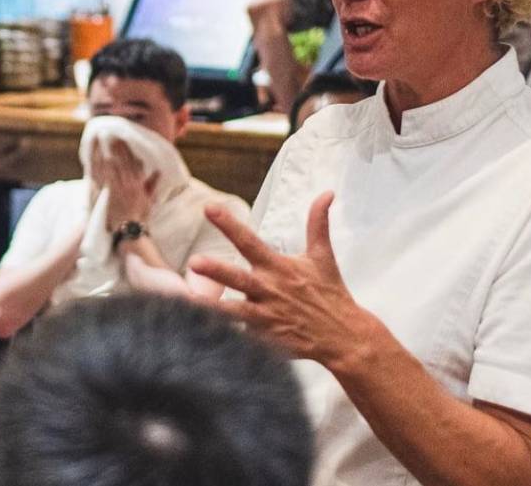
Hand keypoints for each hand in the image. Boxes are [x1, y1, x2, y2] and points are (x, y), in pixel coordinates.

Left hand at [90, 139, 158, 229]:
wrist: (130, 228)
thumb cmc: (140, 214)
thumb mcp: (150, 197)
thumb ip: (153, 182)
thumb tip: (158, 171)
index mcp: (138, 183)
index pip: (133, 163)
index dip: (128, 151)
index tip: (124, 140)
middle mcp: (128, 183)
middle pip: (122, 162)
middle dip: (116, 148)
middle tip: (111, 136)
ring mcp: (117, 188)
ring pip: (111, 167)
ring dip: (106, 153)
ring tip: (101, 143)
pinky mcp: (108, 193)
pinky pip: (103, 177)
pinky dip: (99, 167)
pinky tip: (95, 158)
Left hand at [188, 192, 375, 365]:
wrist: (342, 335)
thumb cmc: (329, 293)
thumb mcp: (323, 256)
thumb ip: (317, 223)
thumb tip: (327, 193)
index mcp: (278, 267)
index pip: (249, 241)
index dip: (229, 224)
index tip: (209, 208)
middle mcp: (269, 289)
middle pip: (237, 278)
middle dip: (216, 270)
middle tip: (194, 262)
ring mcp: (265, 316)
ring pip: (233, 312)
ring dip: (211, 307)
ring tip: (188, 303)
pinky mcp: (264, 339)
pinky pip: (241, 336)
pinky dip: (224, 334)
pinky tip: (200, 333)